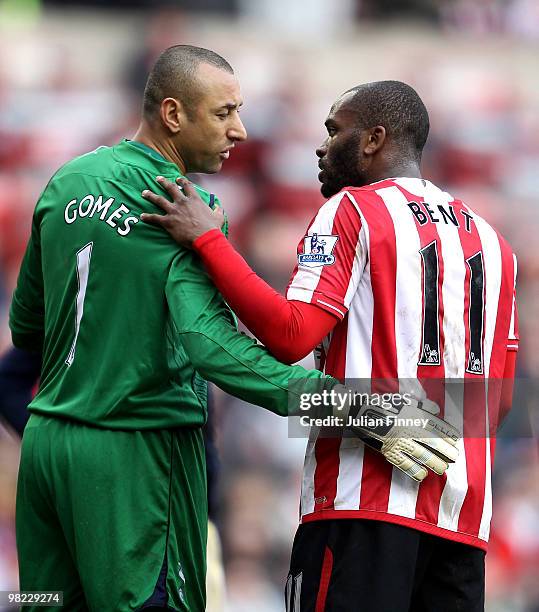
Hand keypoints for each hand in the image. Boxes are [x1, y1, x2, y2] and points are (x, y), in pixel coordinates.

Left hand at [140, 176, 224, 246]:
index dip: (181, 181)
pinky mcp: (168, 222)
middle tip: (158, 178)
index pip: (187, 186)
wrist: (205, 237)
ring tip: (144, 192)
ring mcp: (174, 211)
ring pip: (159, 200)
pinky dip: (148, 217)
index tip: (177, 179)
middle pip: (170, 188)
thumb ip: (217, 210)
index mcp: (194, 199)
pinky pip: (155, 218)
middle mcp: (182, 202)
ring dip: (150, 195)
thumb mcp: (218, 217)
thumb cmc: (212, 228)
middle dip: (163, 182)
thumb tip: (218, 208)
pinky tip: (142, 216)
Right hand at [343, 390, 459, 481]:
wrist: (362, 412)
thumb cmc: (384, 405)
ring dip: (434, 463)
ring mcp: (400, 441)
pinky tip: (422, 474)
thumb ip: (421, 404)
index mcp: (414, 415)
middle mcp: (409, 429)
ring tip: (441, 468)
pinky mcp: (389, 451)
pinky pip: (404, 463)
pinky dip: (414, 470)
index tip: (455, 441)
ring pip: (422, 455)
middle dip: (445, 452)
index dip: (448, 436)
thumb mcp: (404, 400)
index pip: (437, 427)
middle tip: (453, 458)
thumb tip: (436, 408)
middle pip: (433, 443)